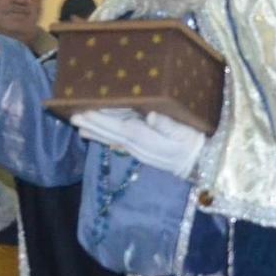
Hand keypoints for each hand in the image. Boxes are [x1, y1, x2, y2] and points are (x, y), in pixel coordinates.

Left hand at [69, 109, 207, 180]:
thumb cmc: (196, 142)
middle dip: (93, 125)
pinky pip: (121, 145)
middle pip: (112, 134)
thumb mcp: (186, 131)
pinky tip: (98, 138)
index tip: (86, 111)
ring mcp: (140, 152)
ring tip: (78, 126)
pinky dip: (108, 141)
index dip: (103, 119)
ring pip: (114, 140)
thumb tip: (153, 115)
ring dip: (95, 133)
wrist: (203, 164)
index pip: (121, 126)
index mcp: (148, 138)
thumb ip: (169, 124)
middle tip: (73, 116)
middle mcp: (140, 147)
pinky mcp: (143, 154)